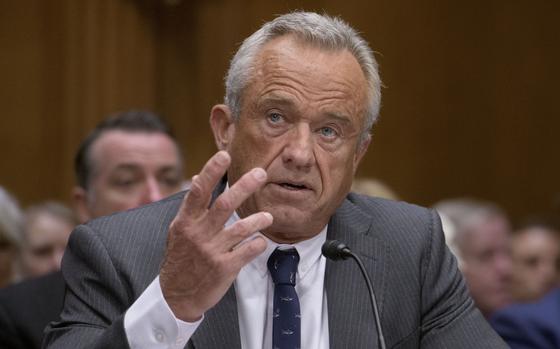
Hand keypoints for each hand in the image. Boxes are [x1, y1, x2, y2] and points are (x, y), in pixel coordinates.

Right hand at [159, 151, 271, 321]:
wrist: (176, 295)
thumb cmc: (180, 259)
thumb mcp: (178, 231)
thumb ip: (191, 207)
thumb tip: (195, 178)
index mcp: (185, 222)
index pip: (199, 191)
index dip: (211, 171)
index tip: (224, 155)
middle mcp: (198, 234)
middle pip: (225, 204)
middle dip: (245, 186)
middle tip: (261, 173)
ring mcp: (212, 251)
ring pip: (240, 228)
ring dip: (258, 220)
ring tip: (268, 216)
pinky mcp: (224, 268)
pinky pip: (248, 251)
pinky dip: (257, 244)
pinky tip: (260, 241)